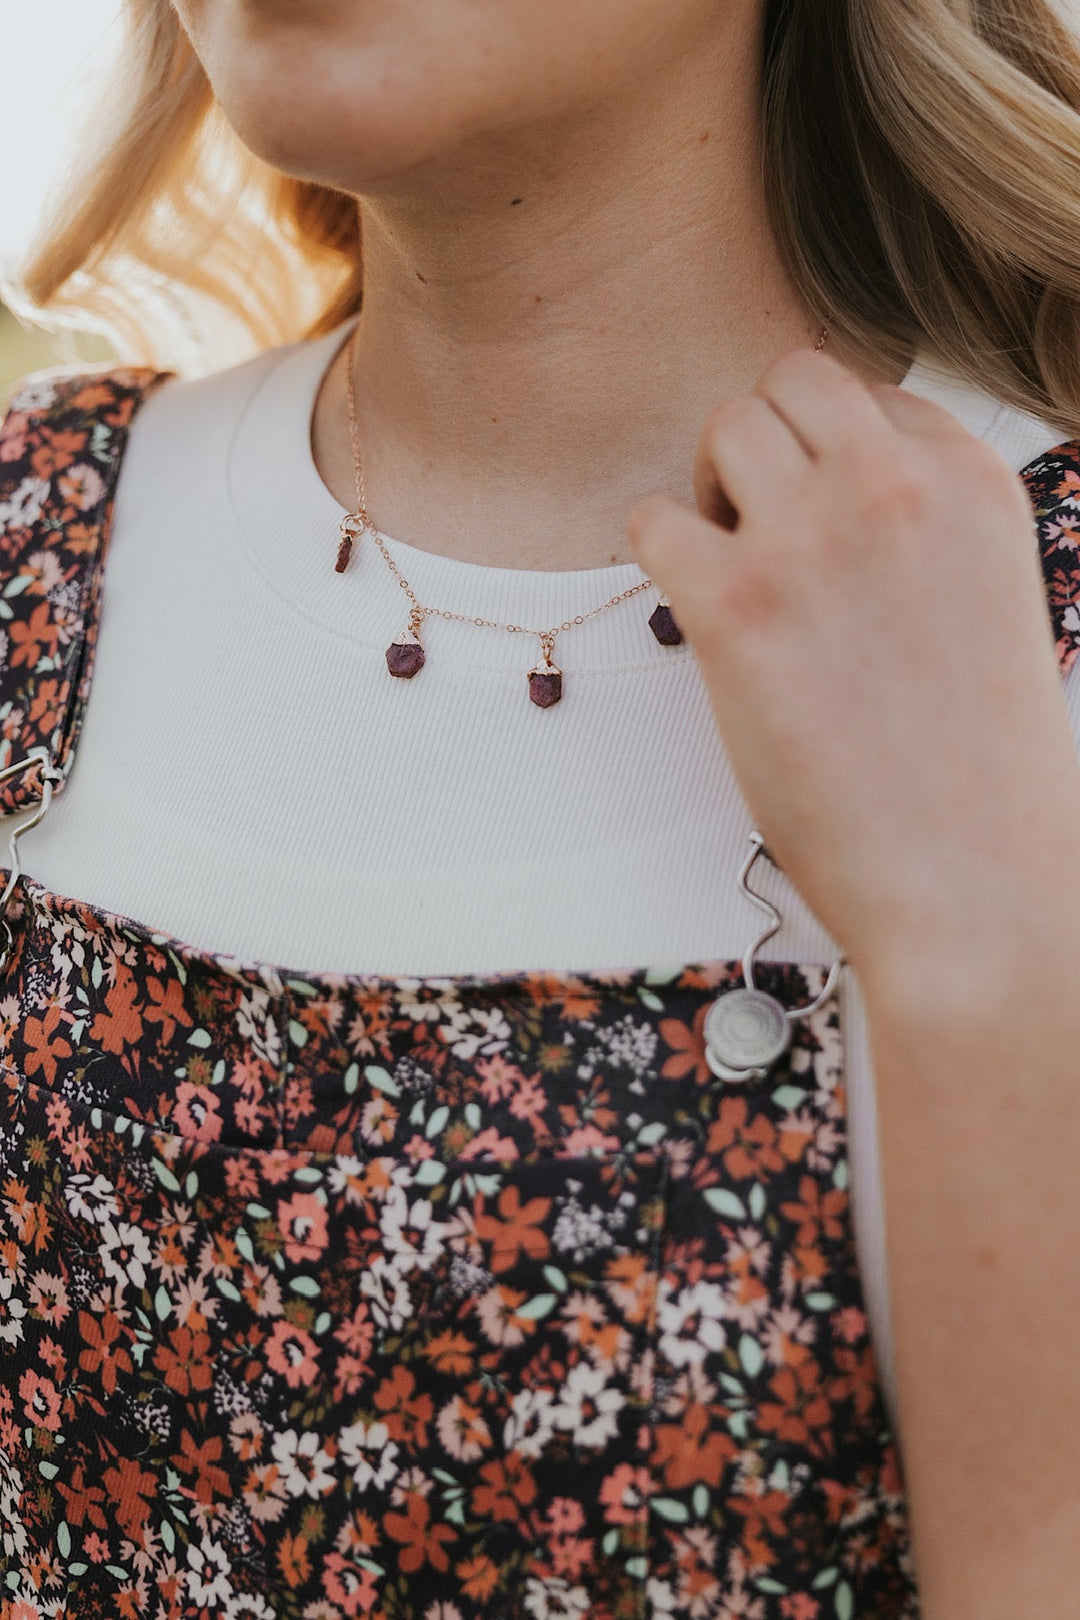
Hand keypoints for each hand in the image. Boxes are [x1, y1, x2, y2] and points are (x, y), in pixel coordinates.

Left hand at [627, 347, 1079, 985]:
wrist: (974, 884)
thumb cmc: (983, 773)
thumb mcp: (991, 607)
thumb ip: (926, 537)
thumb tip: (834, 511)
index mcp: (976, 482)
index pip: (876, 398)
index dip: (833, 459)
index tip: (828, 530)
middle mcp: (897, 484)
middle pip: (792, 383)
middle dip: (767, 448)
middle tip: (762, 533)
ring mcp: (814, 536)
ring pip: (725, 426)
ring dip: (713, 489)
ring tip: (734, 573)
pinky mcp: (738, 603)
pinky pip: (652, 518)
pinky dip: (660, 554)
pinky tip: (696, 615)